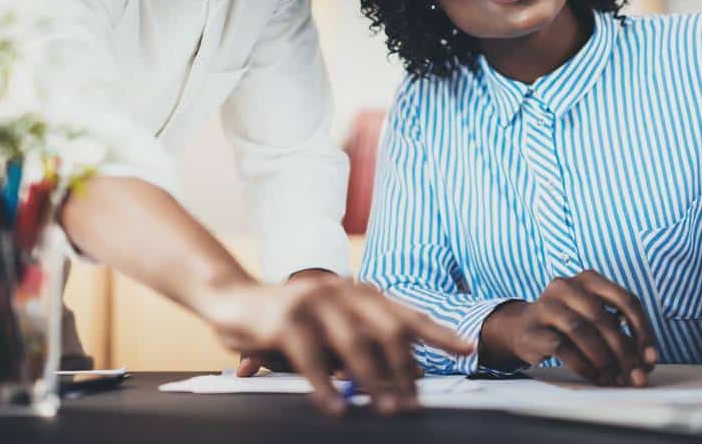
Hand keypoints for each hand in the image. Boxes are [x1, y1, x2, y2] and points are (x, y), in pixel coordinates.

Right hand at [204, 275, 472, 415]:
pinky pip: (313, 359)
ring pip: (354, 345)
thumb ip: (367, 344)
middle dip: (404, 371)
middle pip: (386, 331)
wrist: (234, 299)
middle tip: (413, 405)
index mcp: (359, 292)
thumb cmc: (291, 321)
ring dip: (374, 382)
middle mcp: (342, 291)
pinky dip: (327, 388)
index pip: (406, 313)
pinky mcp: (287, 320)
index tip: (467, 350)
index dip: (438, 332)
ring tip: (387, 411)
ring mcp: (314, 302)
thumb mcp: (333, 329)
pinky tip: (337, 409)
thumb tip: (412, 376)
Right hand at [478, 270, 657, 386]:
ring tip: (613, 378)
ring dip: (603, 360)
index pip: (626, 299)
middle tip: (635, 377)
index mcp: (589, 279)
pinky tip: (594, 377)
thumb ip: (620, 335)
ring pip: (581, 330)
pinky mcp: (533, 328)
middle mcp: (566, 285)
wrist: (523, 329)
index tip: (650, 358)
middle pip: (603, 317)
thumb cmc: (569, 325)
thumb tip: (645, 365)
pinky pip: (562, 348)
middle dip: (624, 352)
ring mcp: (546, 305)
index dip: (643, 331)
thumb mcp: (595, 320)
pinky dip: (584, 366)